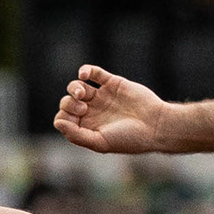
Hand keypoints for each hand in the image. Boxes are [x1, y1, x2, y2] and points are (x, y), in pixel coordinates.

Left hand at [53, 64, 178, 156]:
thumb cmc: (129, 138)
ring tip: (83, 94)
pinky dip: (85, 71)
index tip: (76, 119)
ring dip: (74, 88)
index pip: (62, 118)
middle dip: (69, 104)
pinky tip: (85, 75)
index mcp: (86, 126)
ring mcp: (101, 96)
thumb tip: (57, 122)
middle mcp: (92, 111)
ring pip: (76, 86)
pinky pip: (93, 73)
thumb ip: (76, 135)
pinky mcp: (112, 83)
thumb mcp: (100, 142)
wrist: (156, 125)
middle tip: (83, 109)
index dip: (63, 117)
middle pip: (67, 101)